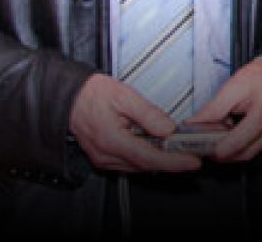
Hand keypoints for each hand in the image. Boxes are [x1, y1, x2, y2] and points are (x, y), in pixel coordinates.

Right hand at [68, 74, 201, 172]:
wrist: (68, 96)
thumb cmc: (92, 93)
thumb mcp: (125, 96)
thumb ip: (148, 114)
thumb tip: (168, 129)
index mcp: (111, 139)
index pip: (148, 158)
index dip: (173, 163)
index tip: (192, 163)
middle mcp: (105, 154)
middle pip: (145, 165)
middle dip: (171, 162)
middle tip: (193, 155)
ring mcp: (102, 159)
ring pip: (138, 166)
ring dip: (159, 161)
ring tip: (180, 151)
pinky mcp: (102, 158)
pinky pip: (129, 163)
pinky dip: (145, 158)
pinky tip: (157, 149)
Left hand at [188, 56, 261, 161]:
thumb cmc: (256, 78)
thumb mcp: (232, 87)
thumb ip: (212, 109)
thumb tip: (192, 125)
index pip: (244, 136)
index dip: (224, 148)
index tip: (207, 151)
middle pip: (247, 152)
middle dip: (224, 155)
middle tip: (207, 151)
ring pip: (251, 154)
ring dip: (232, 154)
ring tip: (218, 143)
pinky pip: (257, 150)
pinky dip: (242, 148)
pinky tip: (234, 139)